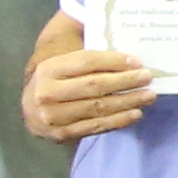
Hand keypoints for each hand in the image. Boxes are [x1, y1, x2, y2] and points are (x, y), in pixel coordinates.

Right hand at [24, 45, 155, 145]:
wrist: (30, 110)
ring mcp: (53, 116)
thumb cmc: (55, 81)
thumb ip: (84, 53)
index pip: (86, 61)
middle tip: (147, 77)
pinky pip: (96, 126)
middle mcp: (48, 92)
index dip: (113, 61)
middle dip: (125, 81)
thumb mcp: (61, 62)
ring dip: (127, 102)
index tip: (136, 62)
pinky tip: (135, 113)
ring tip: (148, 96)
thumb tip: (117, 43)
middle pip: (95, 85)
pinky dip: (118, 120)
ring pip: (98, 107)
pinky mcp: (62, 134)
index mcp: (49, 69)